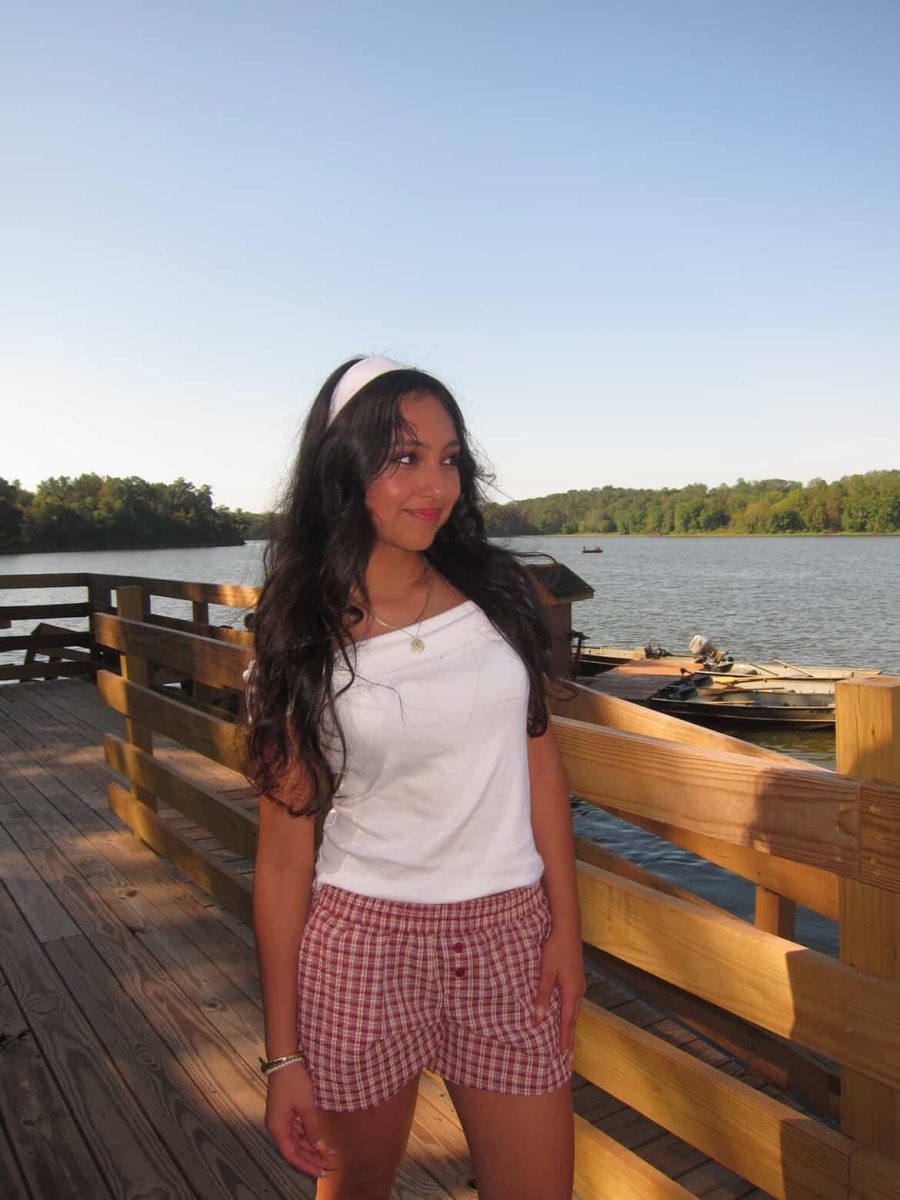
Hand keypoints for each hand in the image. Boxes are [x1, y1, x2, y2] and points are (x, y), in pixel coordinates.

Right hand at [264, 1062, 333, 1177]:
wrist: (285, 1059)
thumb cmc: (294, 1081)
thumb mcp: (306, 1105)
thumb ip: (313, 1128)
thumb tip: (320, 1147)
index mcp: (278, 1128)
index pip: (291, 1155)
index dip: (305, 1165)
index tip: (320, 1172)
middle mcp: (277, 1126)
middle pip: (293, 1149)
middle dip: (310, 1159)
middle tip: (327, 1167)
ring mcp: (280, 1119)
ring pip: (295, 1140)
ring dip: (309, 1148)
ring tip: (325, 1156)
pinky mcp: (285, 1112)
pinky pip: (296, 1130)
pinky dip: (307, 1136)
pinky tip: (318, 1141)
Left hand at [535, 929, 585, 1058]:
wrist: (567, 930)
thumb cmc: (556, 949)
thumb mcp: (546, 972)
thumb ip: (543, 995)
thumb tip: (539, 1019)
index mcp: (572, 993)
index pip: (568, 1023)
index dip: (565, 1040)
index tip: (564, 1057)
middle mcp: (578, 992)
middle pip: (573, 1020)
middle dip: (570, 1038)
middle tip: (568, 1058)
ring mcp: (579, 985)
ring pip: (574, 1011)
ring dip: (570, 1027)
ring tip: (567, 1041)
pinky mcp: (576, 979)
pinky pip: (573, 1003)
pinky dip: (569, 1014)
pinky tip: (566, 1016)